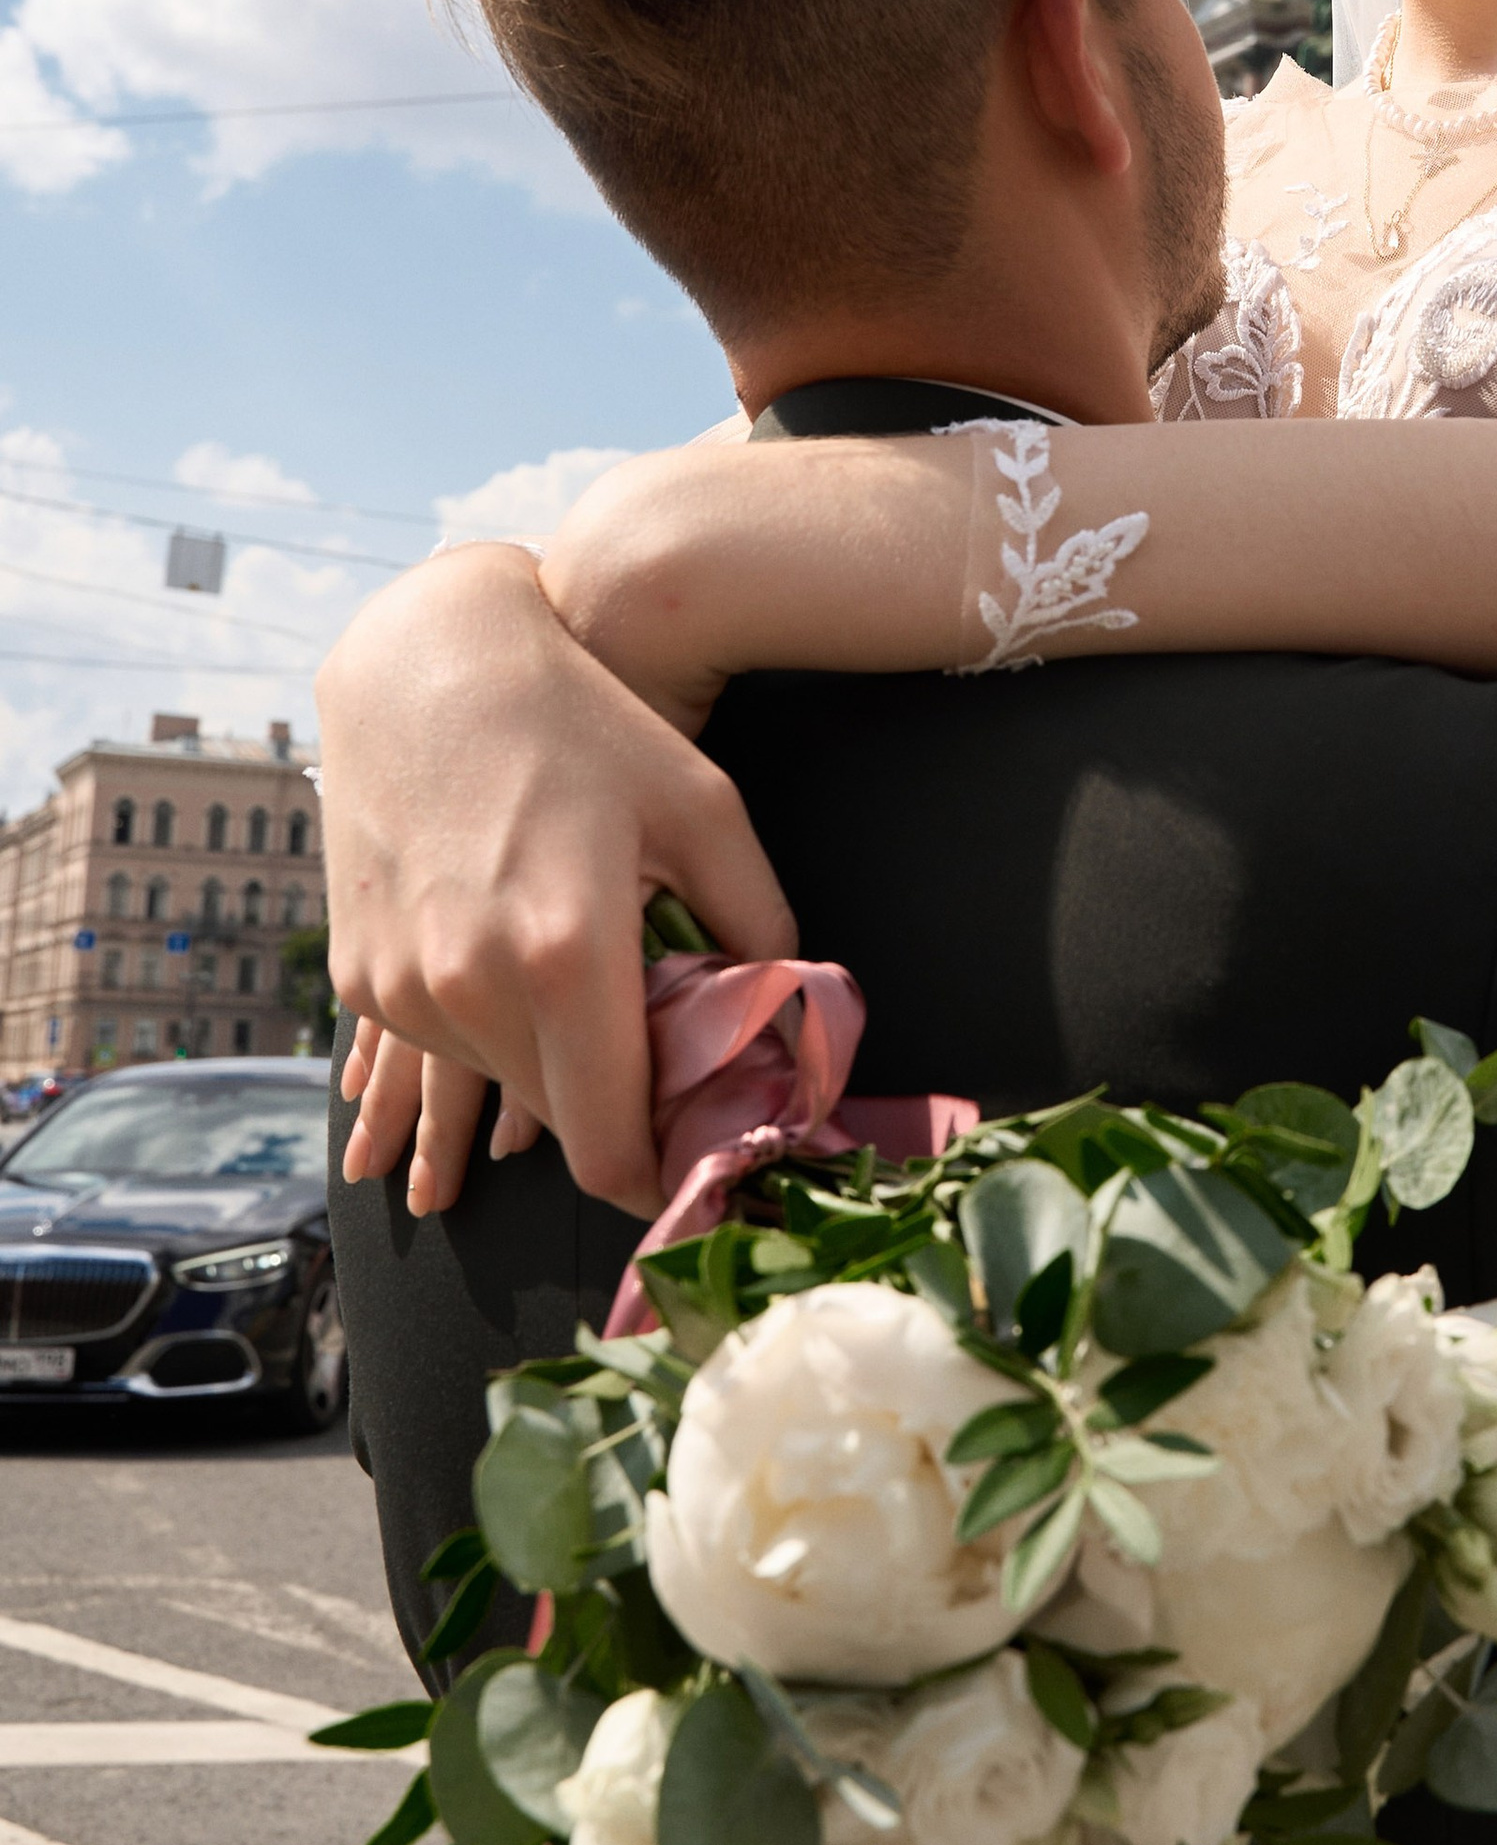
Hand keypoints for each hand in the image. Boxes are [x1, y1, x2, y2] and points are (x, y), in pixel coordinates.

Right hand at [316, 540, 796, 1217]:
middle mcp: (470, 986)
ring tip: (594, 993)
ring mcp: (403, 986)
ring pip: (503, 1085)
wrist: (428, 663)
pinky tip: (521, 964)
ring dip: (555, 1066)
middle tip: (670, 1078)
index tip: (696, 1178)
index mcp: (565, 955)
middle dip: (620, 1114)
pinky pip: (445, 1045)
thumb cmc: (583, 727)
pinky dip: (494, 1030)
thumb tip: (786, 1025)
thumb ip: (756, 928)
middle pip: (561, 1124)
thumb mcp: (703, 810)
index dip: (659, 1182)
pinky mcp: (362, 977)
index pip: (612, 1145)